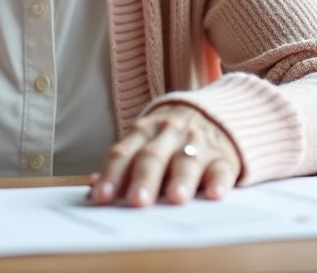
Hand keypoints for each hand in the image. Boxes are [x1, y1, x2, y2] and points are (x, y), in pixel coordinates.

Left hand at [89, 104, 240, 206]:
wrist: (215, 114)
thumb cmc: (170, 140)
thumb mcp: (144, 144)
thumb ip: (121, 166)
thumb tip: (92, 186)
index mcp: (143, 132)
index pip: (122, 154)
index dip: (111, 176)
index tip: (102, 198)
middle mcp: (168, 135)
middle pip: (152, 157)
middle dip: (143, 179)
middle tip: (137, 201)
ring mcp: (197, 144)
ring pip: (187, 161)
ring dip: (180, 179)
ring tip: (176, 198)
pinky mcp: (223, 157)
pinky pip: (221, 168)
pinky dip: (218, 181)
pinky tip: (214, 194)